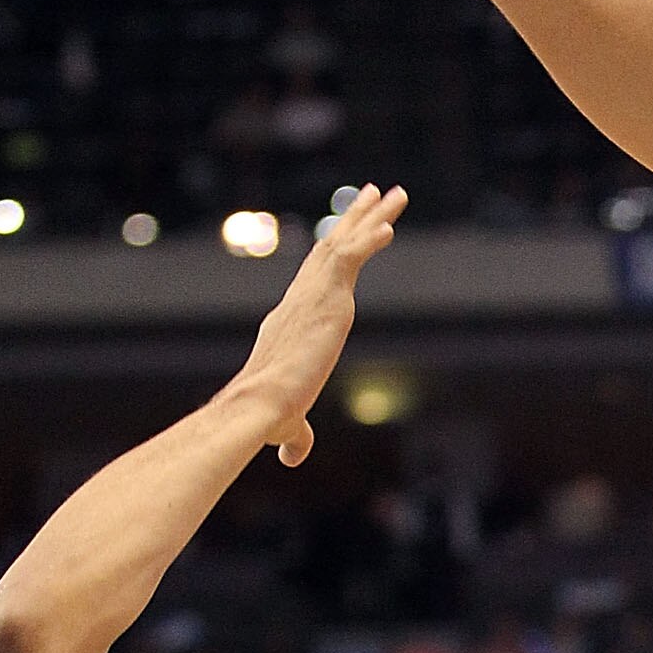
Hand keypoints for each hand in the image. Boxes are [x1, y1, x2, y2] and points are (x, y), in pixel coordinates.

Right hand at [229, 182, 406, 466]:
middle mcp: (301, 300)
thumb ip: (295, 436)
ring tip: (393, 193)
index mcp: (292, 320)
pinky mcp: (327, 300)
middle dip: (353, 218)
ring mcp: (313, 296)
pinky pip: (352, 258)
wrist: (260, 405)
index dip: (333, 255)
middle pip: (330, 247)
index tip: (346, 236)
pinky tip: (390, 225)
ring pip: (344, 243)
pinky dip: (370, 240)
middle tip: (373, 193)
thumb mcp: (288, 423)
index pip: (316, 279)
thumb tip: (292, 458)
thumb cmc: (267, 416)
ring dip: (370, 216)